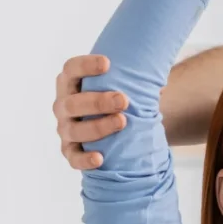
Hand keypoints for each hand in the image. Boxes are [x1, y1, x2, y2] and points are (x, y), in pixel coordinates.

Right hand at [54, 56, 127, 170]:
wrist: (111, 133)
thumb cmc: (115, 104)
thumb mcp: (119, 88)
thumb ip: (131, 82)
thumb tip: (159, 86)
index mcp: (71, 84)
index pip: (71, 69)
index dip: (85, 66)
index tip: (108, 63)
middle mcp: (63, 106)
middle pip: (73, 102)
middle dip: (98, 102)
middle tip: (123, 100)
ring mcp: (65, 130)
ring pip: (75, 130)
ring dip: (98, 127)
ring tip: (122, 122)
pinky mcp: (70, 152)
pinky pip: (73, 158)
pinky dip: (84, 160)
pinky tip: (100, 158)